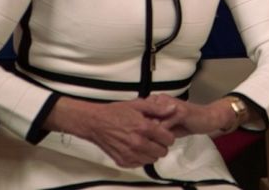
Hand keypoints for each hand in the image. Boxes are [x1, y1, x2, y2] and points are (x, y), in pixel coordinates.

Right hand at [44, 97, 177, 167]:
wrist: (95, 123)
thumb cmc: (116, 113)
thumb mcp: (138, 105)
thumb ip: (157, 109)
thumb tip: (173, 109)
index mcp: (144, 128)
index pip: (168, 139)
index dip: (168, 135)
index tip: (164, 133)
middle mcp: (138, 143)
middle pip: (162, 151)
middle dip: (162, 145)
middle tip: (155, 138)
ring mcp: (130, 154)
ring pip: (152, 159)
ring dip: (152, 152)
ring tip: (146, 142)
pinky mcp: (122, 161)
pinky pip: (140, 164)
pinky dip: (141, 157)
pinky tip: (137, 148)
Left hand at [143, 93, 236, 136]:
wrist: (207, 119)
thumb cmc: (185, 123)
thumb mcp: (166, 125)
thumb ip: (152, 127)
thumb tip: (136, 135)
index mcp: (157, 100)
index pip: (138, 113)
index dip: (135, 126)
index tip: (136, 136)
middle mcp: (162, 99)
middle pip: (142, 117)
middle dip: (141, 131)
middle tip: (143, 141)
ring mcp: (170, 105)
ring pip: (152, 122)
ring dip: (150, 135)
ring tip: (152, 143)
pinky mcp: (179, 111)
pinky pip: (164, 126)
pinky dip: (161, 136)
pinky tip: (164, 142)